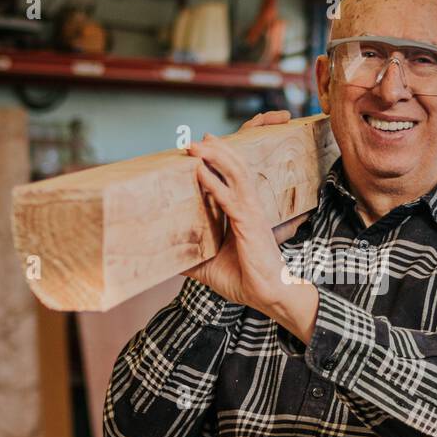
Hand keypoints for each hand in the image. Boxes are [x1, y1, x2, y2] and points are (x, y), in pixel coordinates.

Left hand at [184, 120, 318, 341]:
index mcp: (242, 213)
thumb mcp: (209, 267)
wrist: (270, 295)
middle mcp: (249, 207)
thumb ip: (190, 257)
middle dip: (217, 150)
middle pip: (236, 168)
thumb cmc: (245, 280)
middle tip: (195, 140)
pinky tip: (199, 171)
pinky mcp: (249, 224)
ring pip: (236, 174)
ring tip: (196, 146)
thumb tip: (166, 259)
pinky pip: (229, 198)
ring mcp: (251, 213)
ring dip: (215, 156)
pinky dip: (214, 183)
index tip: (201, 147)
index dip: (219, 159)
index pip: (232, 178)